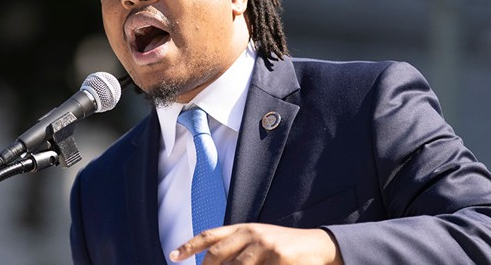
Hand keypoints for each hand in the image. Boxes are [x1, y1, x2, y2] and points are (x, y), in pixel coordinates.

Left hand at [169, 223, 342, 264]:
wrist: (317, 245)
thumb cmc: (282, 246)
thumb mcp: (257, 240)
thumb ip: (235, 248)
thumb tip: (210, 262)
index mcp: (243, 228)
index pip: (210, 235)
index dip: (189, 246)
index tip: (173, 257)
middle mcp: (251, 234)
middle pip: (218, 253)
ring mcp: (266, 246)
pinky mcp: (280, 259)